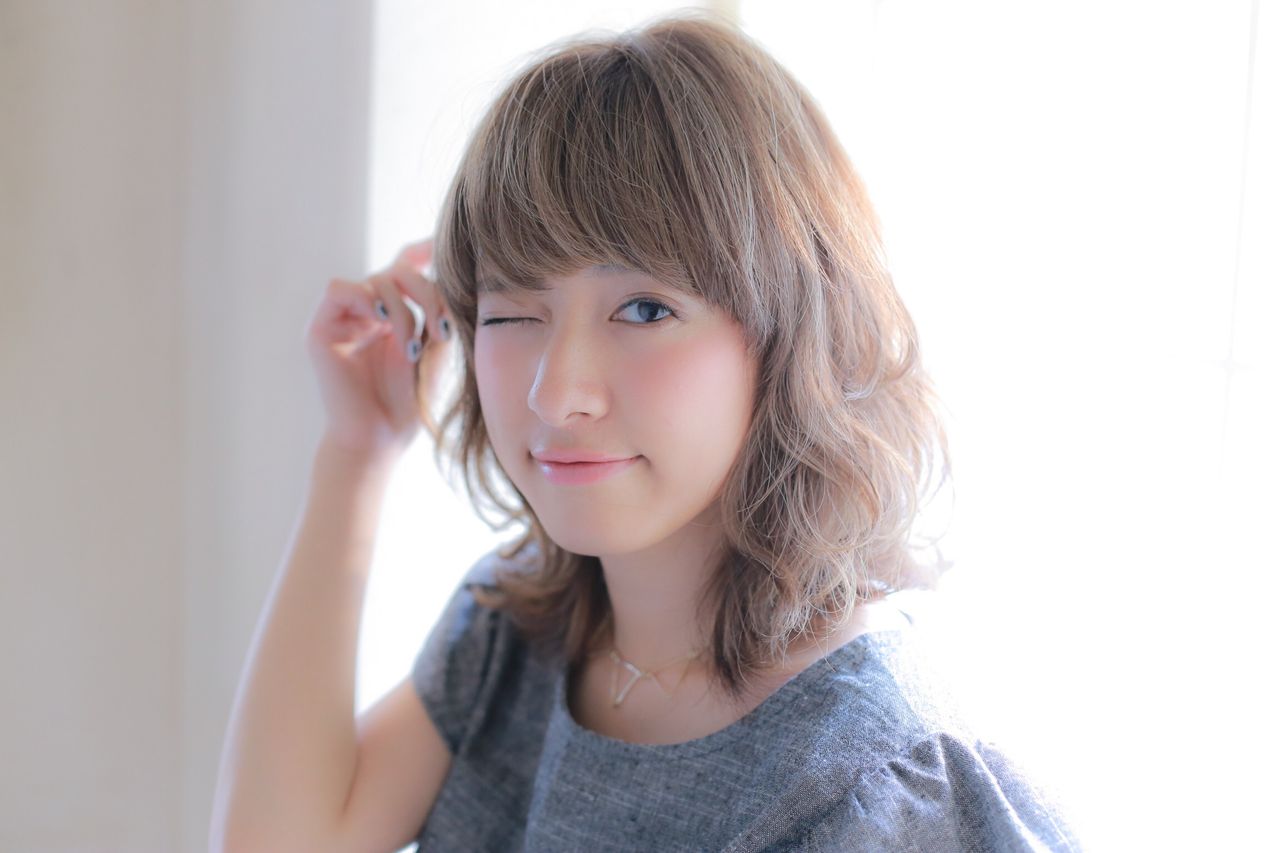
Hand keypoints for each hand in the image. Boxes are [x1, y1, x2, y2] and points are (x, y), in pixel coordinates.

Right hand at [304, 237, 452, 466]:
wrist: (381, 439)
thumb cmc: (412, 401)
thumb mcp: (437, 348)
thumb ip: (440, 306)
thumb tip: (445, 264)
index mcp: (395, 313)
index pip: (404, 266)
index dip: (422, 249)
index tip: (444, 245)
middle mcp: (368, 311)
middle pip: (398, 270)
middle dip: (427, 292)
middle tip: (442, 330)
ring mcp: (344, 319)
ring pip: (375, 279)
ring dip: (403, 308)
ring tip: (412, 347)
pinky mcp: (322, 329)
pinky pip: (340, 289)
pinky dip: (365, 297)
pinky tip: (382, 321)